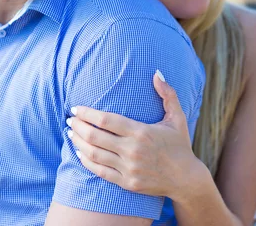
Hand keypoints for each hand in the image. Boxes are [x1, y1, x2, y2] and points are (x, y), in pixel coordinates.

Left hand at [67, 70, 203, 199]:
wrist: (186, 179)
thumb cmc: (180, 145)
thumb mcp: (177, 118)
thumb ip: (168, 94)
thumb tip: (156, 73)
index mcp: (141, 132)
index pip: (106, 120)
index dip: (87, 113)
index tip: (76, 108)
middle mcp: (132, 150)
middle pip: (95, 136)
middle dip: (78, 126)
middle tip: (70, 119)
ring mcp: (128, 168)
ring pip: (94, 154)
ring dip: (78, 142)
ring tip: (71, 133)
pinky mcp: (127, 183)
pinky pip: (100, 172)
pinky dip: (86, 161)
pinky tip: (80, 153)